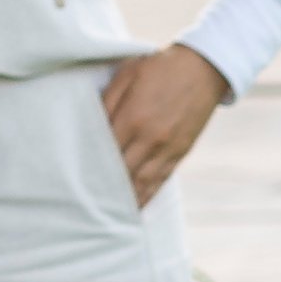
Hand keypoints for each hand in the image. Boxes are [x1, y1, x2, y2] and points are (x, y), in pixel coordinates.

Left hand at [101, 43, 233, 207]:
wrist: (204, 68)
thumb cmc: (159, 67)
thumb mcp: (127, 74)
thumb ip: (108, 101)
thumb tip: (92, 125)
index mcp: (132, 118)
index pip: (105, 151)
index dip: (91, 166)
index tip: (76, 178)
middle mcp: (150, 138)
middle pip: (122, 172)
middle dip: (105, 187)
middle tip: (86, 202)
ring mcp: (168, 148)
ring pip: (143, 182)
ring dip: (127, 198)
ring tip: (109, 214)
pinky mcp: (182, 151)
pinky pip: (162, 179)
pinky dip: (149, 194)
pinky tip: (138, 205)